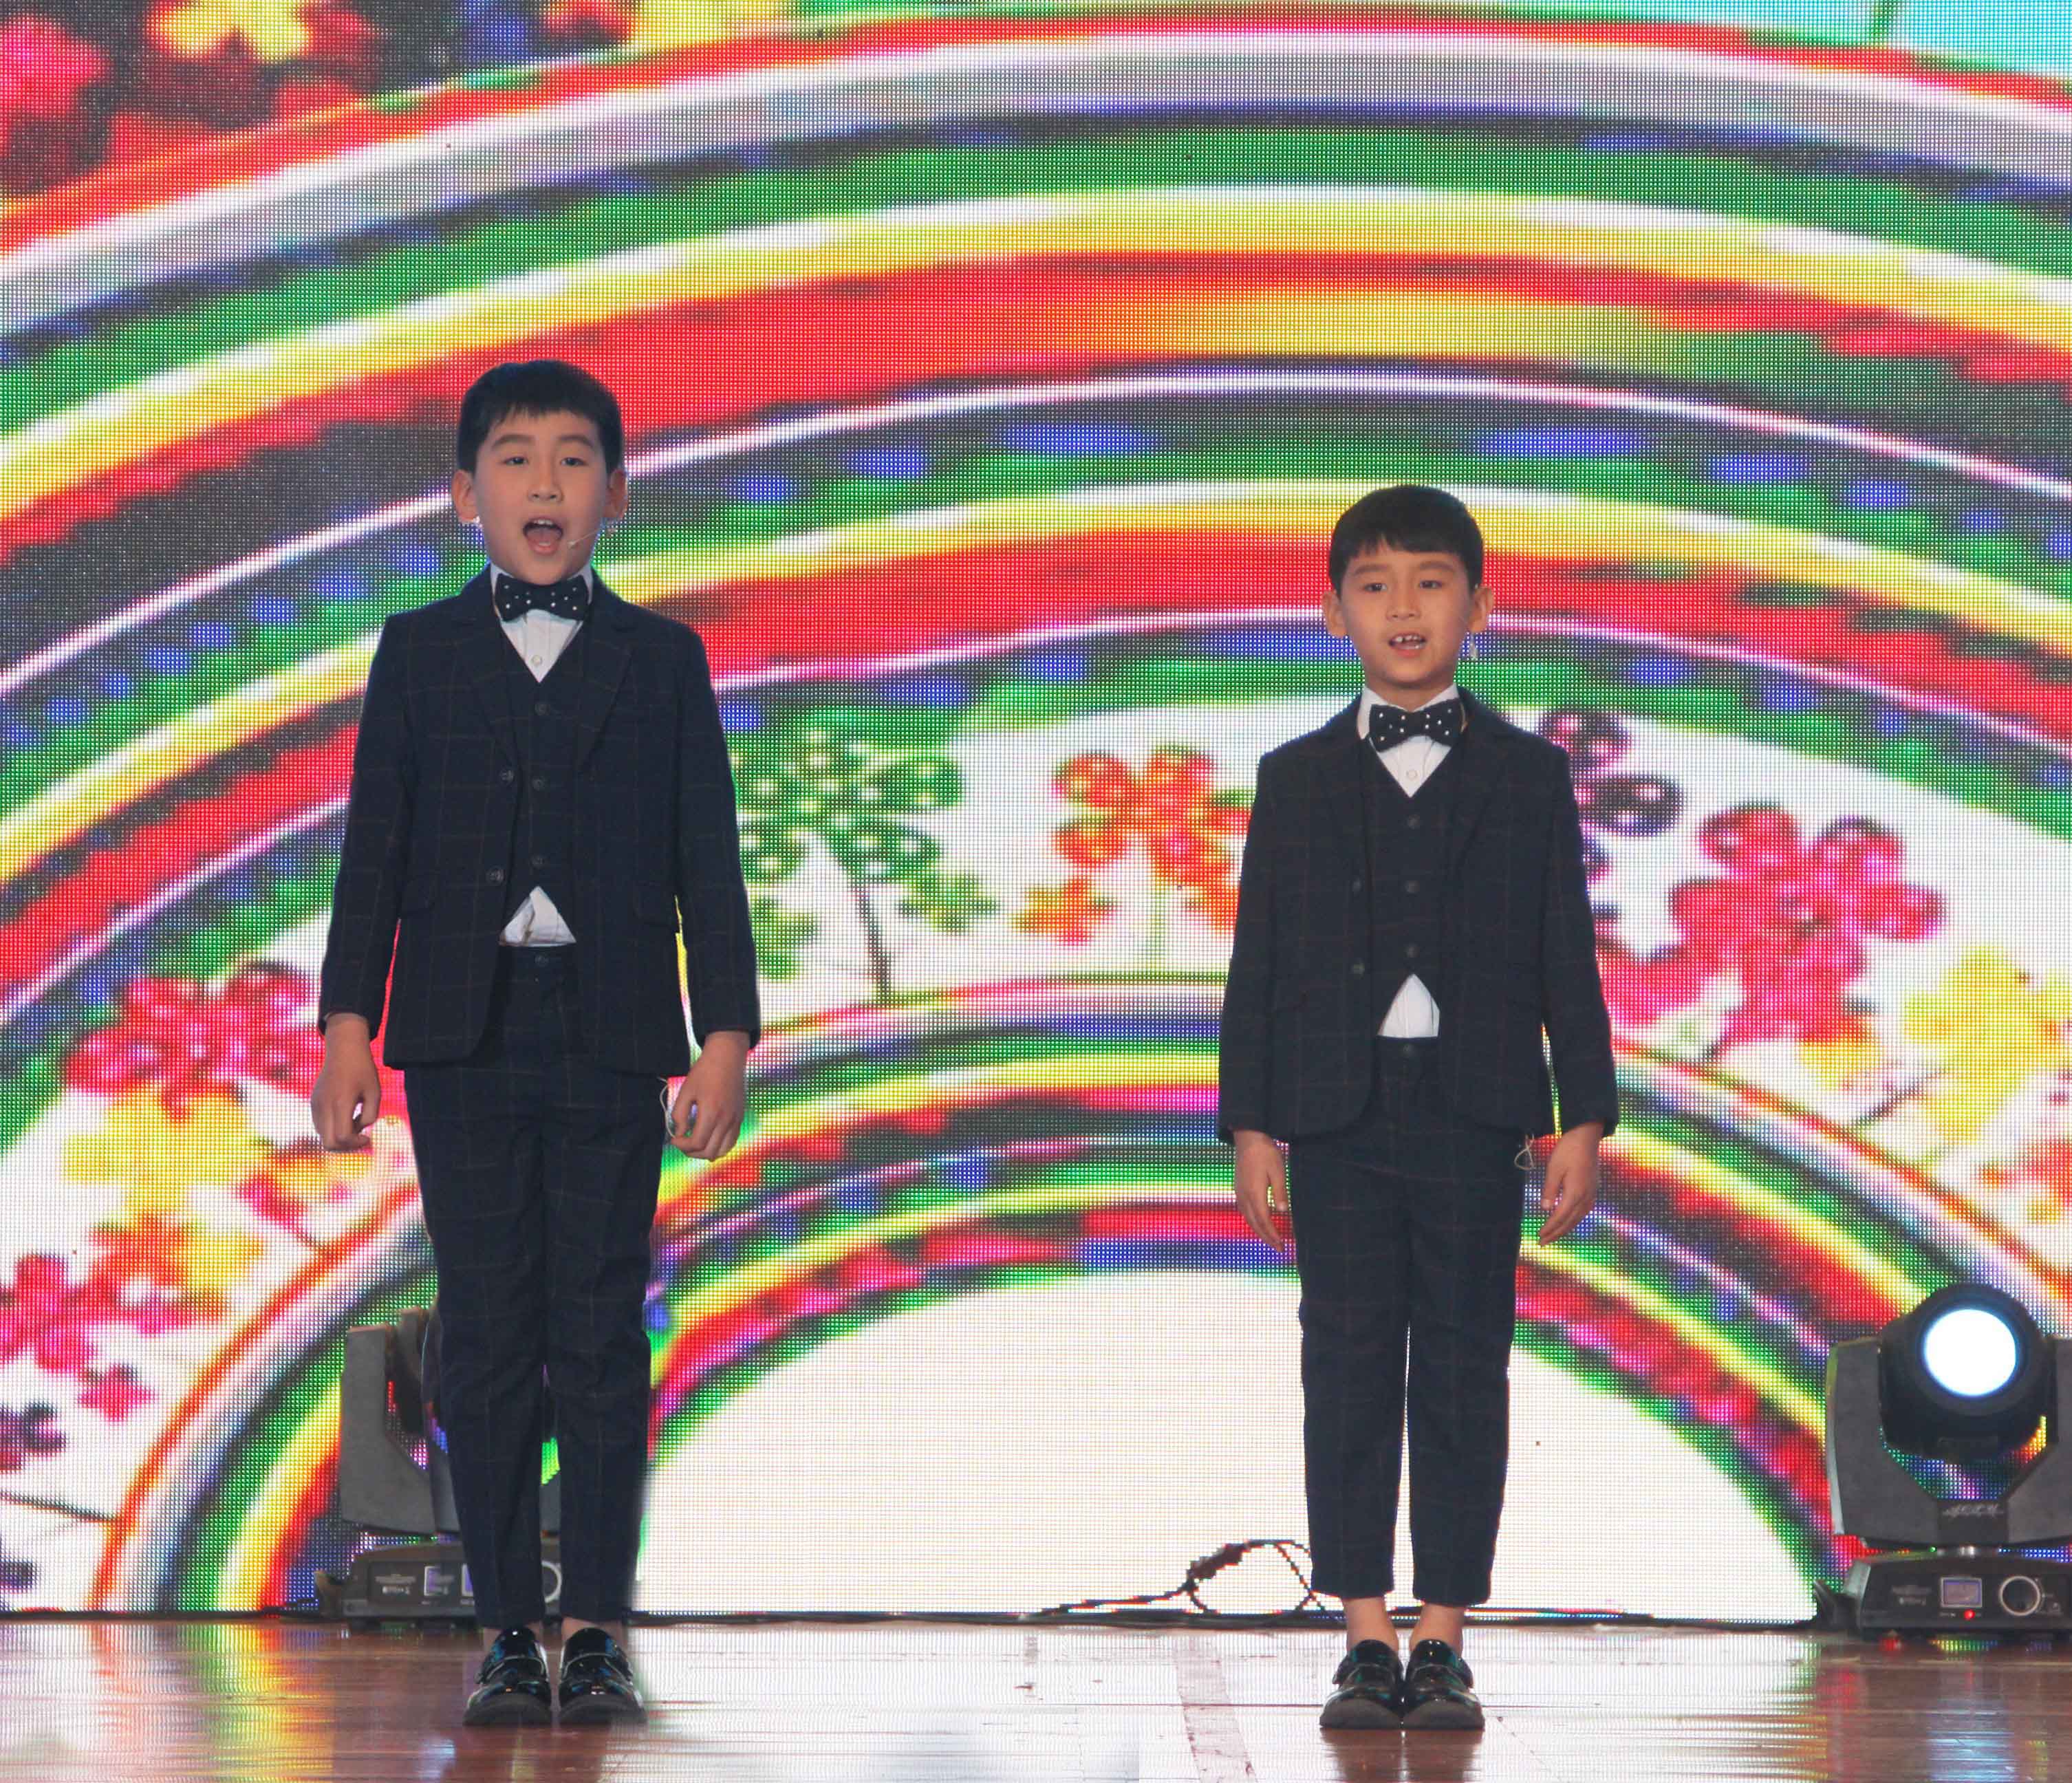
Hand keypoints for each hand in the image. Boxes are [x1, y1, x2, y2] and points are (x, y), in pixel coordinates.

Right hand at [311, 1015, 381, 1151]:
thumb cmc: (363, 1070)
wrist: (344, 1050)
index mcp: (341, 1102)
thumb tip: (359, 1132)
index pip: (341, 1138)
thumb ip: (370, 1116)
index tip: (367, 1137)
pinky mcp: (313, 1103)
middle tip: (360, 1137)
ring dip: (339, 1137)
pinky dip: (332, 1128)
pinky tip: (345, 1115)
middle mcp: (324, 1106)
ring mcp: (315, 1105)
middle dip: (346, 1146)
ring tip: (354, 1120)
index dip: (355, 1144)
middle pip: (328, 1143)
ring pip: (322, 1136)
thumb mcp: (375, 1092)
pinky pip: (320, 1125)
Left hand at [667, 1030, 748, 1160]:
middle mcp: (726, 1120)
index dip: (682, 1146)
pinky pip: (731, 1142)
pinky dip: (719, 1146)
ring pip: (722, 1151)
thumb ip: (680, 1115)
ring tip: (695, 1143)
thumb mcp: (686, 1091)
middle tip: (683, 1143)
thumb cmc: (704, 1072)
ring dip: (706, 1152)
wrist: (727, 1058)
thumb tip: (680, 1133)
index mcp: (711, 1113)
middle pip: (709, 1152)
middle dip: (692, 1152)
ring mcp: (735, 1120)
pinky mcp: (740, 1118)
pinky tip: (709, 1139)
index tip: (674, 1138)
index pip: (697, 1143)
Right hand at [1232, 1129, 1291, 1253]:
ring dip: (1259, 1230)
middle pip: (1254, 1223)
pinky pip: (1244, 1210)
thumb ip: (1280, 1192)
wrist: (1247, 1137)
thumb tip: (1283, 1212)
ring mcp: (1239, 1192)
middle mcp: (1244, 1196)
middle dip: (1266, 1237)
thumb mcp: (1278, 1171)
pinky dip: (1252, 1221)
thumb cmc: (1265, 1152)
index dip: (1273, 1234)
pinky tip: (1258, 1221)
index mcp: (1254, 1193)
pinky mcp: (1238, 1187)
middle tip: (1278, 1248)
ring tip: (1270, 1239)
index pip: (1264, 1220)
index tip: (1281, 1245)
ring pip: (1248, 1218)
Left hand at [1536, 1122, 1601, 1244]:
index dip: (1549, 1228)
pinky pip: (1583, 1211)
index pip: (1560, 1217)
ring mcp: (1592, 1194)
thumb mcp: (1553, 1169)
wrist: (1587, 1137)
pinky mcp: (1593, 1189)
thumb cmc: (1568, 1151)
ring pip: (1578, 1218)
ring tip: (1553, 1236)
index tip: (1539, 1236)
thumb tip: (1545, 1210)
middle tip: (1543, 1243)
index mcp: (1575, 1193)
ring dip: (1565, 1229)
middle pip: (1570, 1222)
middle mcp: (1586, 1197)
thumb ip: (1549, 1190)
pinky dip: (1573, 1220)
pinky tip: (1568, 1221)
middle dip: (1556, 1233)